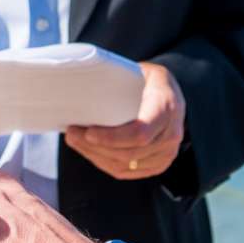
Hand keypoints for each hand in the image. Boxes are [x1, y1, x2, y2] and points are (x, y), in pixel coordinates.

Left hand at [66, 60, 185, 181]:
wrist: (170, 93)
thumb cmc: (148, 80)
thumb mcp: (138, 70)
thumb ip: (116, 79)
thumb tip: (82, 84)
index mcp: (166, 106)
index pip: (140, 133)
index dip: (111, 138)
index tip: (88, 132)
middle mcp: (171, 133)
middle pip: (129, 152)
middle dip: (95, 146)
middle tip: (72, 133)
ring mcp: (167, 153)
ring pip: (125, 165)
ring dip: (95, 155)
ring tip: (76, 141)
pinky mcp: (159, 164)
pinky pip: (127, 171)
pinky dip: (104, 163)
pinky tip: (90, 151)